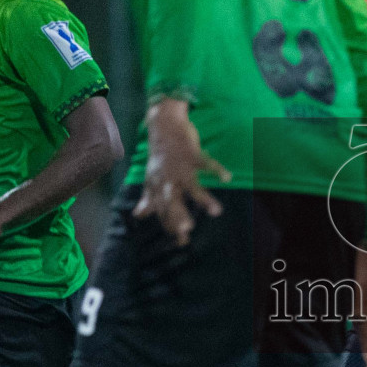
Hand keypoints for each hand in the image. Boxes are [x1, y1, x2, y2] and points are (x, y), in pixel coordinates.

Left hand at [133, 99, 230, 245]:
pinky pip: (206, 163)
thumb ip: (148, 197)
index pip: (163, 210)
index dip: (171, 225)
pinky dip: (217, 169)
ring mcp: (180, 166)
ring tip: (217, 212)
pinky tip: (227, 178)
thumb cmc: (160, 155)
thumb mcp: (151, 177)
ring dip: (204, 199)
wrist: (163, 125)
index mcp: (158, 185)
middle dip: (178, 215)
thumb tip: (138, 215)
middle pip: (172, 200)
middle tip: (187, 230)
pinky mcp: (191, 153)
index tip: (183, 241)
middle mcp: (168, 178)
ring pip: (192, 185)